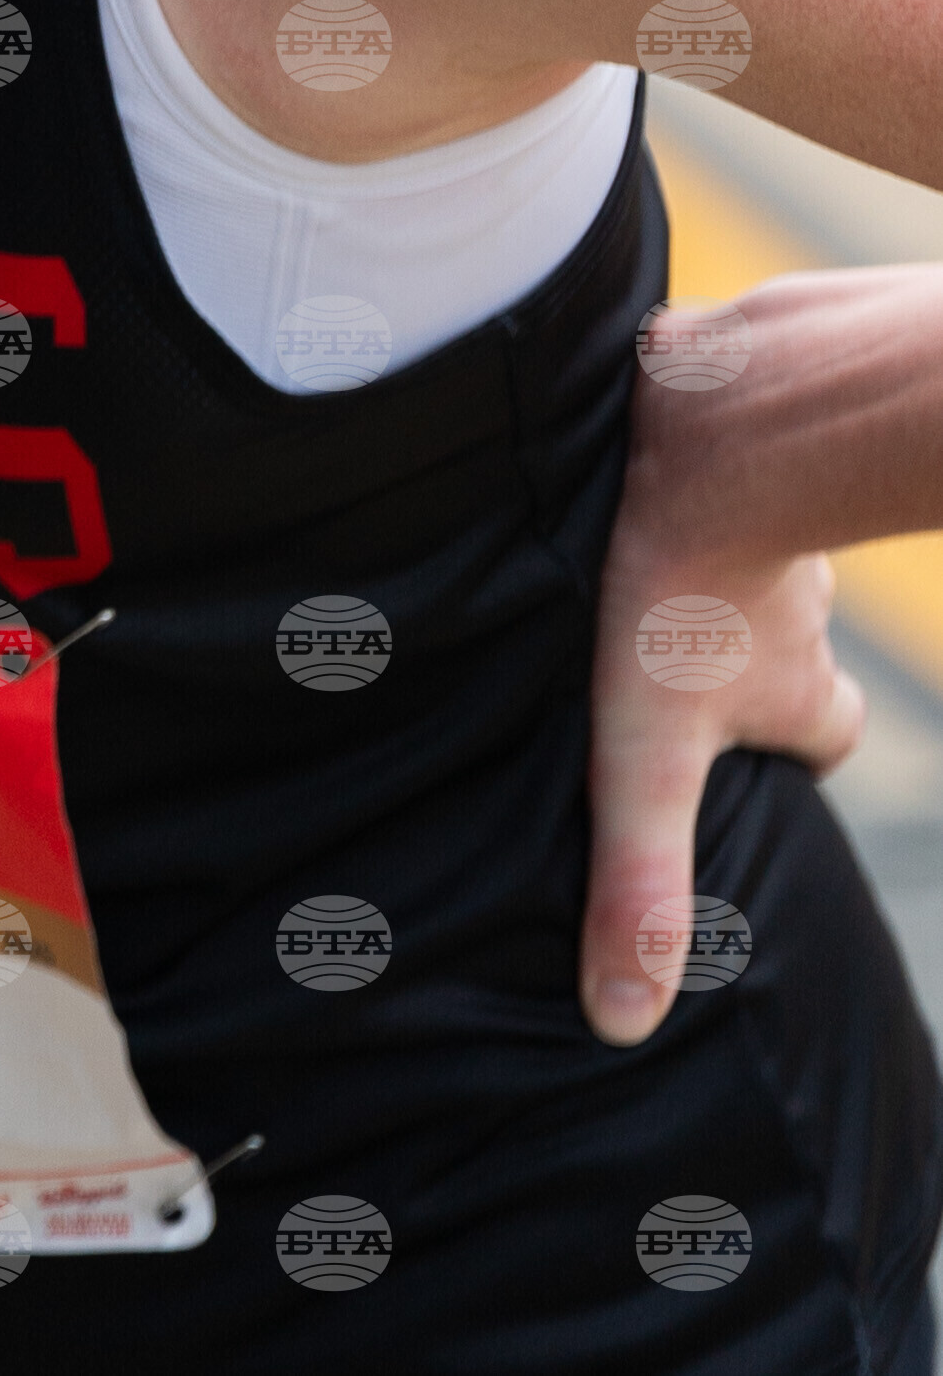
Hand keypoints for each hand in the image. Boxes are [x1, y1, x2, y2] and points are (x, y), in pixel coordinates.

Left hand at [581, 295, 868, 1042]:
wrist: (704, 413)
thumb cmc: (674, 583)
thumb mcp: (643, 749)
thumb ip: (638, 877)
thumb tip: (623, 1023)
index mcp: (802, 682)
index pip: (826, 731)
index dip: (789, 738)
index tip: (739, 744)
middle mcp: (806, 599)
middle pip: (793, 638)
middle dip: (750, 645)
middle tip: (678, 642)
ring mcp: (775, 506)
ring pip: (756, 539)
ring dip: (704, 542)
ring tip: (625, 548)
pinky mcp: (725, 423)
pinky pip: (715, 447)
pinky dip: (676, 457)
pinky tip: (611, 455)